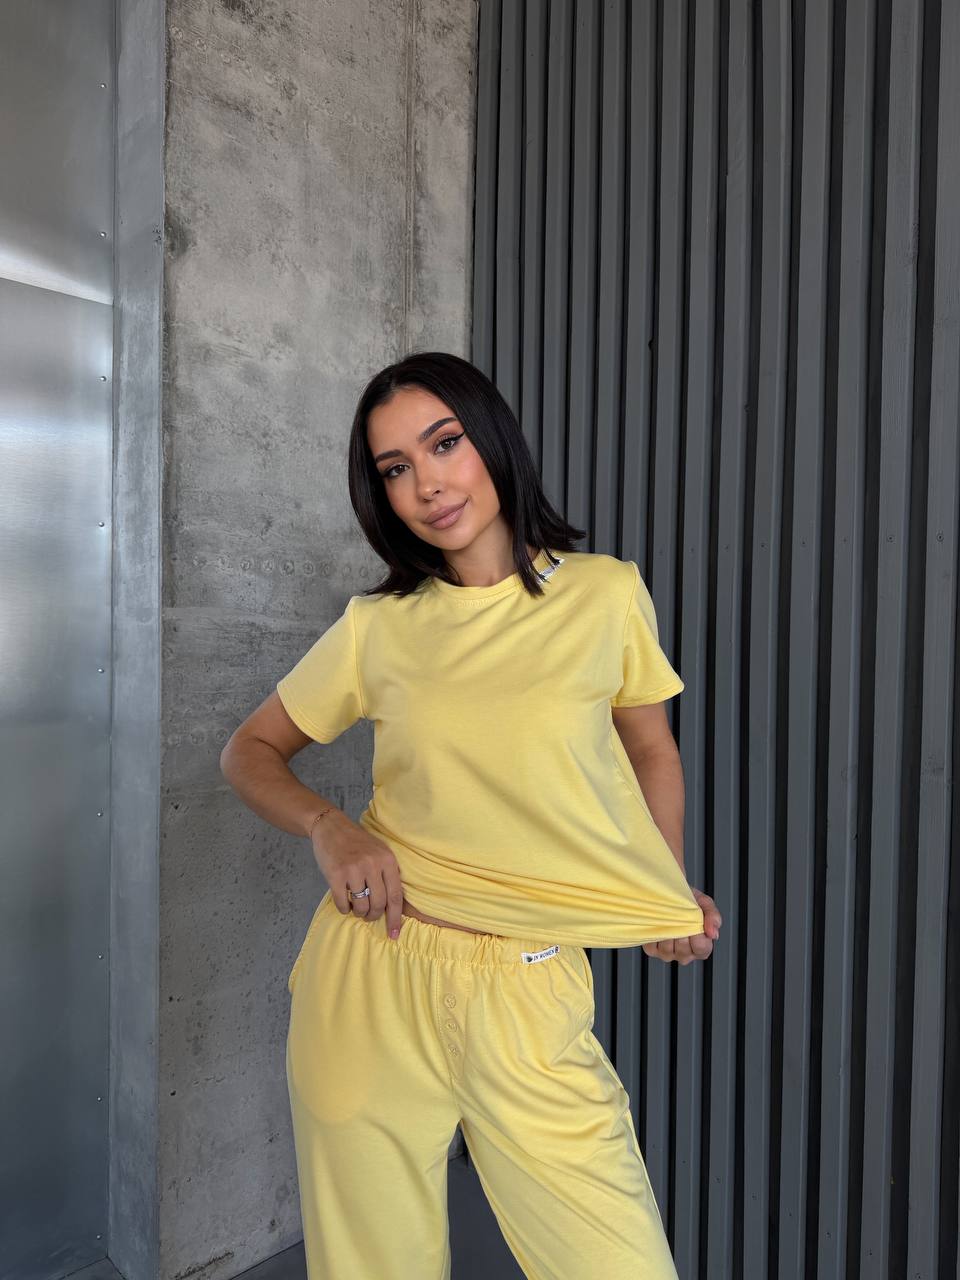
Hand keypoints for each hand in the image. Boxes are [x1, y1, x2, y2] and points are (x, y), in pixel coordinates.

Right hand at [309, 808, 404, 939]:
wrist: (331, 827)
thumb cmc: (357, 842)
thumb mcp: (379, 852)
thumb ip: (387, 874)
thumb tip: (393, 906)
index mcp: (387, 860)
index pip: (396, 896)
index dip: (395, 918)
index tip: (394, 934)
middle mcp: (372, 865)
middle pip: (379, 904)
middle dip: (374, 915)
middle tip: (369, 916)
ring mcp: (354, 870)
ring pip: (361, 906)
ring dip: (359, 912)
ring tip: (356, 908)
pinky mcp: (336, 875)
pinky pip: (342, 903)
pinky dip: (344, 908)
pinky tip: (344, 904)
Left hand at [642, 887, 720, 964]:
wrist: (668, 892)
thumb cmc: (687, 901)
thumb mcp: (704, 903)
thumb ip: (713, 916)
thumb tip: (713, 934)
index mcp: (701, 947)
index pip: (702, 949)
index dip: (698, 936)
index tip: (694, 921)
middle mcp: (685, 954)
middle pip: (684, 950)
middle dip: (681, 932)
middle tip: (679, 918)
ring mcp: (668, 954)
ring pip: (667, 950)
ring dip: (667, 931)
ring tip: (669, 919)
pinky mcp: (653, 950)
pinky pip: (652, 947)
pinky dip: (654, 933)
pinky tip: (659, 924)